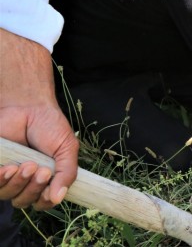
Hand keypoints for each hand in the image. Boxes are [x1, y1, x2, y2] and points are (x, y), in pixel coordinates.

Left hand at [0, 30, 78, 209]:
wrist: (28, 107)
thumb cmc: (50, 126)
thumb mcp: (67, 149)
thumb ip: (67, 174)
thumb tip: (59, 198)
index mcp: (45, 179)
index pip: (42, 203)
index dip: (45, 201)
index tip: (50, 190)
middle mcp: (25, 180)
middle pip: (24, 201)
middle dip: (33, 188)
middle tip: (40, 169)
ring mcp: (8, 175)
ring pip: (7, 195)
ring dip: (17, 184)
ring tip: (26, 164)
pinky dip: (1, 179)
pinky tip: (9, 168)